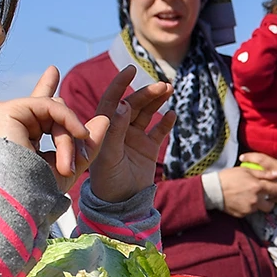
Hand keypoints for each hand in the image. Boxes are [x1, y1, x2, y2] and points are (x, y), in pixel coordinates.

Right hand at [0, 68, 106, 189]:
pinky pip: (48, 104)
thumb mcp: (72, 165)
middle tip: (73, 165)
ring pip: (54, 110)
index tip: (53, 70)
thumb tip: (105, 118)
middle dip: (73, 135)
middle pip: (54, 111)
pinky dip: (67, 119)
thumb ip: (88, 143)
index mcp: (24, 135)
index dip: (46, 88)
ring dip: (69, 137)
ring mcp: (8, 115)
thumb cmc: (42, 190)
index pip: (39, 109)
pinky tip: (75, 135)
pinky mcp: (5, 111)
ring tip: (67, 163)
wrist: (20, 199)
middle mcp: (14, 123)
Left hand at [84, 66, 171, 202]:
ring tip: (169, 90)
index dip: (119, 84)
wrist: (121, 205)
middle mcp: (118, 130)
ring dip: (157, 101)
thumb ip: (115, 130)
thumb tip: (123, 103)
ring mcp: (133, 138)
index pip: (111, 101)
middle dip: (147, 93)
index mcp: (104, 129)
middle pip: (133, 104)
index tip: (130, 70)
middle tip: (162, 86)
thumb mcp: (108, 156)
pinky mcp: (147, 149)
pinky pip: (158, 131)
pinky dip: (165, 122)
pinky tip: (172, 115)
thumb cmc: (107, 182)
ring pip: (146, 113)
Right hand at [214, 165, 276, 216]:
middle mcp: (256, 200)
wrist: (213, 190)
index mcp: (258, 187)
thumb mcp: (246, 171)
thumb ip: (264, 174)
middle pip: (270, 205)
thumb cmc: (229, 177)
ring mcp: (249, 209)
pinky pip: (249, 212)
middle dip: (269, 202)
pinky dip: (248, 207)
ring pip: (259, 208)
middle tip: (263, 196)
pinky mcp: (242, 215)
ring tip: (247, 196)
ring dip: (257, 204)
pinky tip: (240, 200)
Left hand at [239, 153, 276, 206]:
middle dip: (247, 174)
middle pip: (259, 174)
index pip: (262, 160)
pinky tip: (252, 196)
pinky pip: (266, 199)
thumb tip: (261, 162)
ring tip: (243, 185)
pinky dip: (259, 197)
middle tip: (238, 171)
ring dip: (252, 187)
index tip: (242, 157)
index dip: (251, 157)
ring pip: (261, 188)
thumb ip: (274, 164)